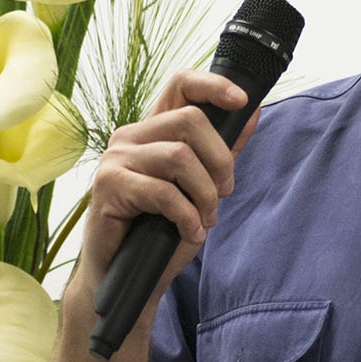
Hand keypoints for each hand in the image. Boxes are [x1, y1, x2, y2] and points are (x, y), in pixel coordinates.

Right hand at [74, 70, 255, 305]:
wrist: (127, 277)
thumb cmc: (160, 231)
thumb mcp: (200, 188)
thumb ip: (222, 151)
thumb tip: (252, 112)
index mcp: (153, 130)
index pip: (181, 84)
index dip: (214, 85)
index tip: (241, 101)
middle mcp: (131, 136)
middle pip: (190, 121)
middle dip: (220, 161)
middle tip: (223, 194)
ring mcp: (116, 159)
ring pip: (179, 157)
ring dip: (204, 194)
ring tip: (205, 220)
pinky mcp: (108, 185)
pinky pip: (162, 191)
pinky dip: (186, 216)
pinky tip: (190, 233)